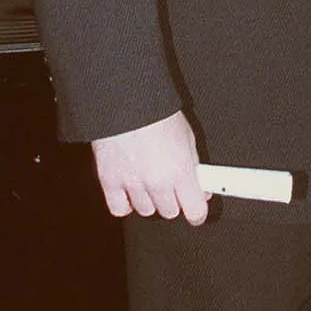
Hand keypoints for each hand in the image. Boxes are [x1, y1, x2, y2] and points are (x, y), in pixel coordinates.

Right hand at [92, 109, 209, 222]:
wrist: (126, 98)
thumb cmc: (157, 113)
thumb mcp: (187, 136)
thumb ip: (194, 166)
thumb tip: (201, 187)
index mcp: (180, 170)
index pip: (195, 211)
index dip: (197, 212)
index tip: (196, 209)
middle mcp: (157, 182)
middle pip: (170, 212)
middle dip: (173, 199)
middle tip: (170, 183)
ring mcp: (132, 183)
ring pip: (145, 210)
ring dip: (149, 199)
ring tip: (147, 177)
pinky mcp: (109, 181)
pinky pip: (120, 209)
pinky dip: (124, 202)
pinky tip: (129, 188)